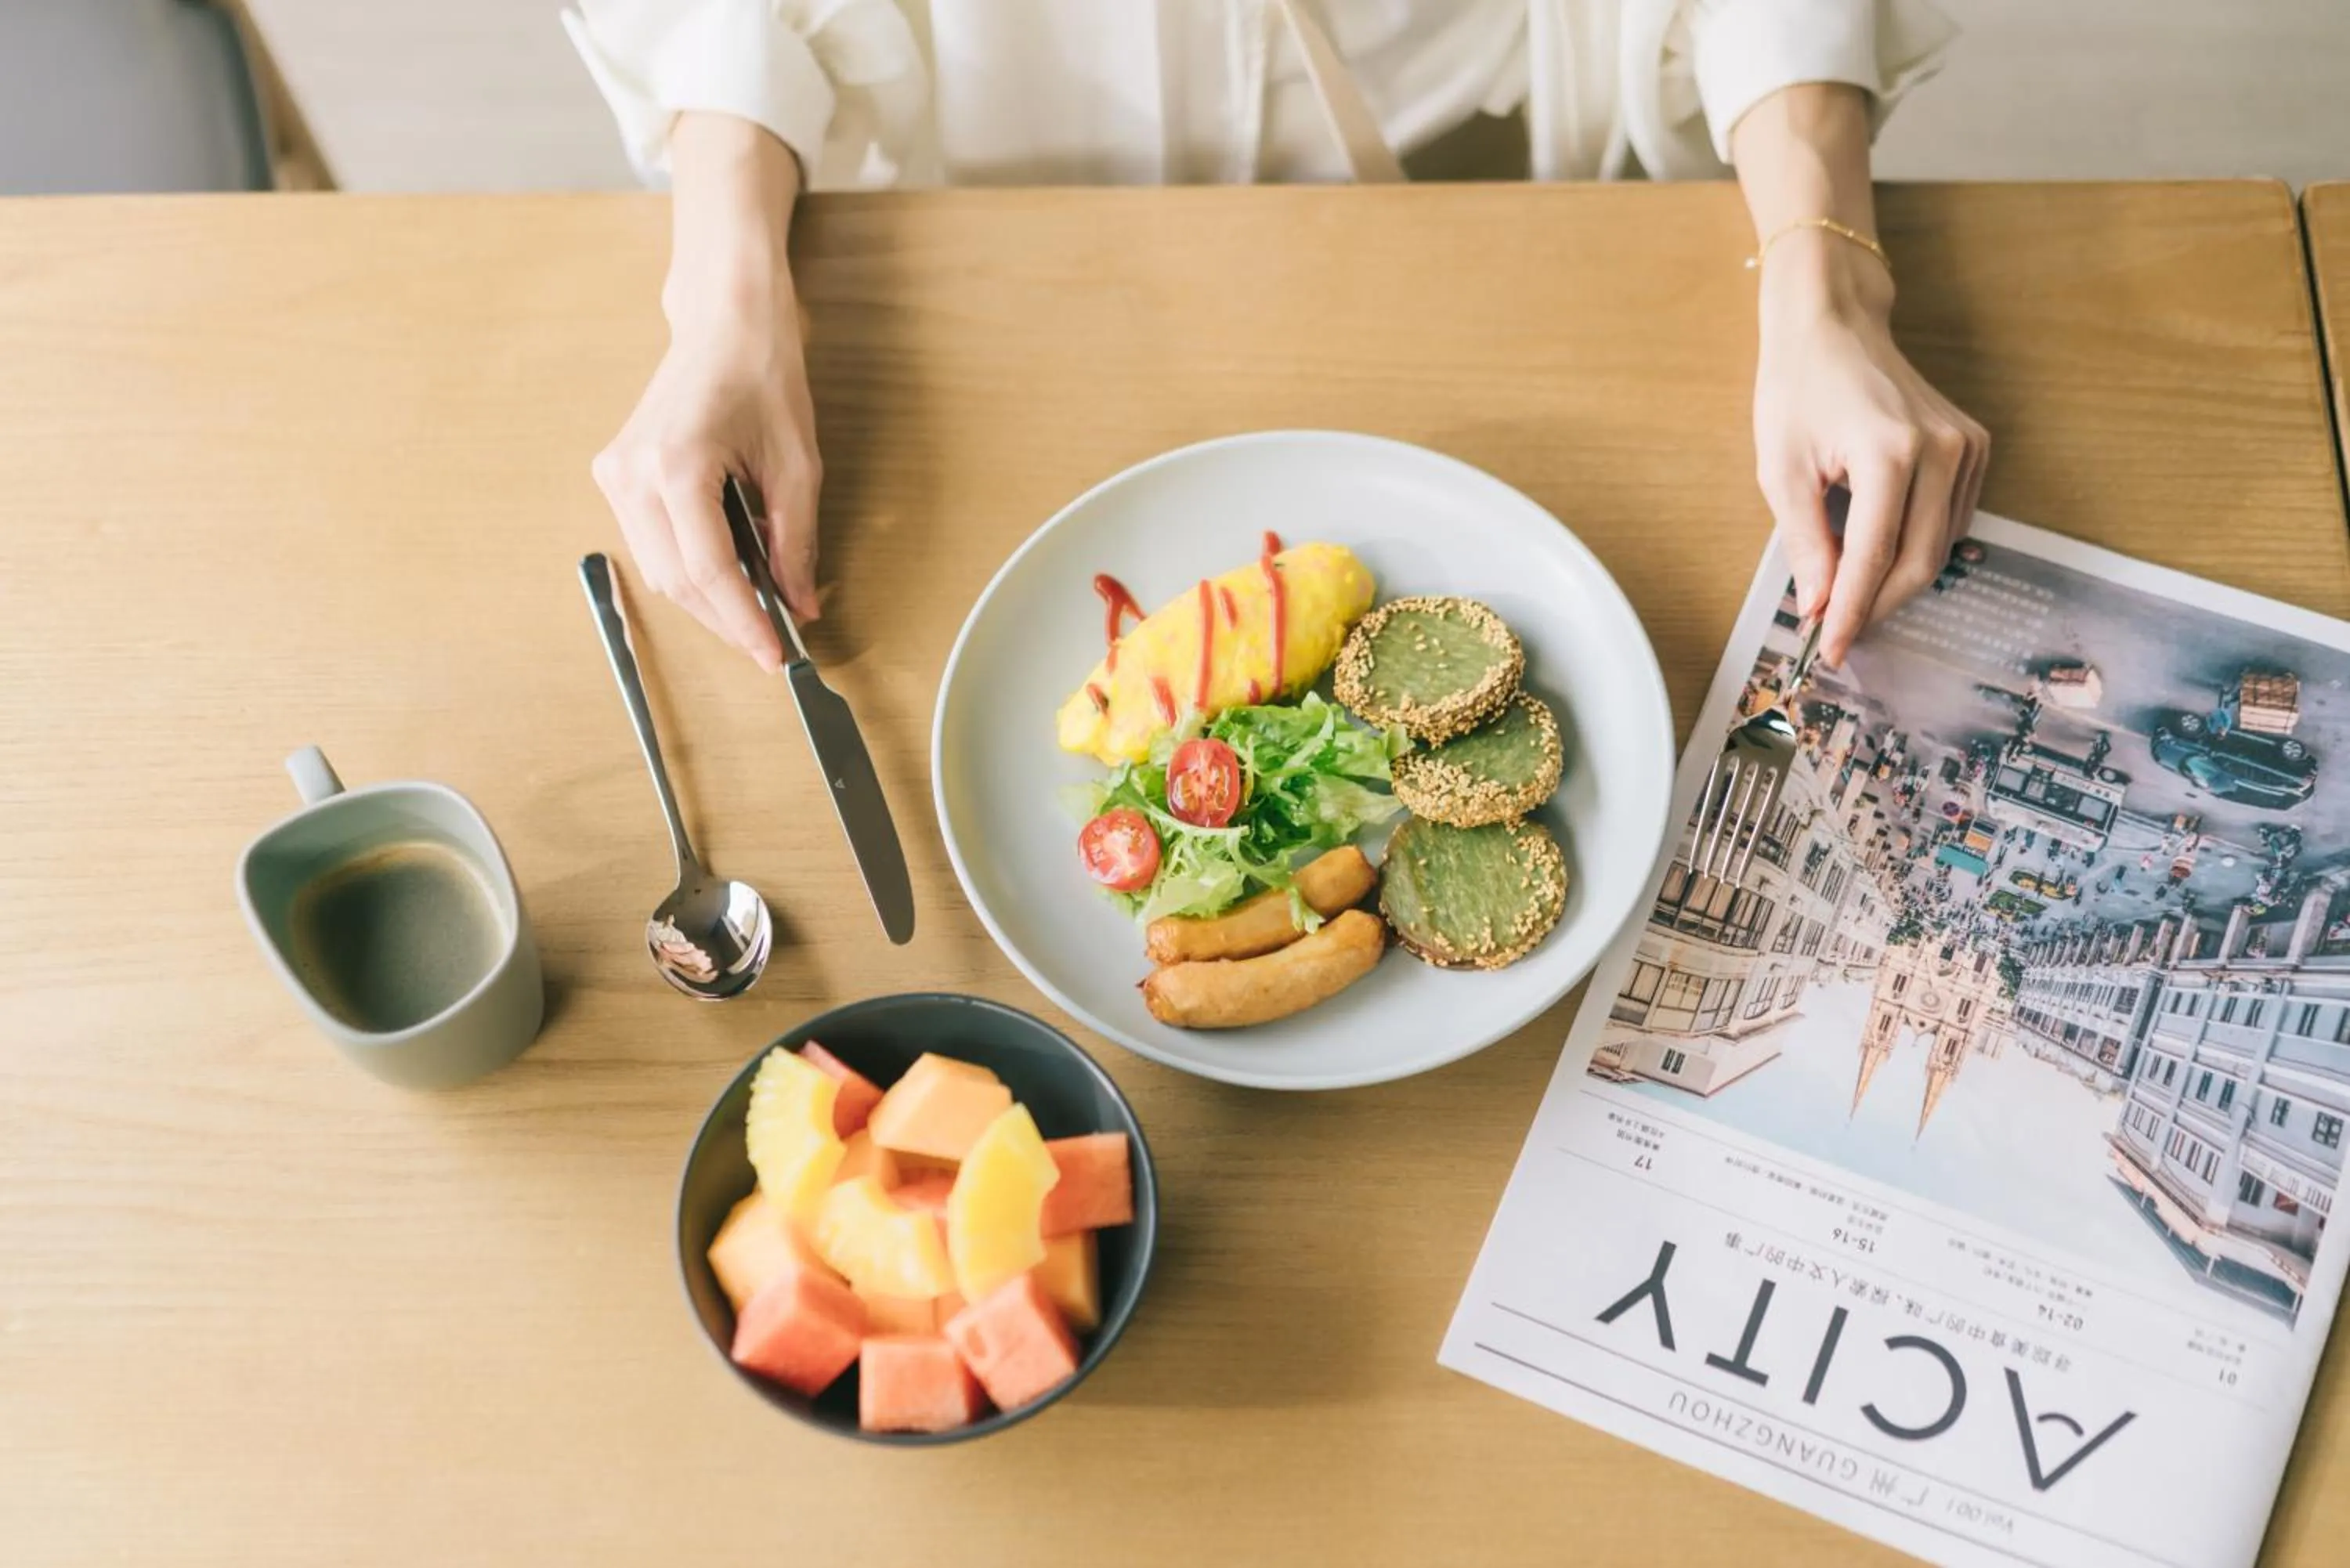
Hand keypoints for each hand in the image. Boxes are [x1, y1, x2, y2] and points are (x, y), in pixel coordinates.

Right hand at [593, 297, 819, 672]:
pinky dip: (689, 568)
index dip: (744, 622)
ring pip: (660, 571)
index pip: (710, 571)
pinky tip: (728, 571)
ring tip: (756, 609)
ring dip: (707, 599)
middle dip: (727, 619)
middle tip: (772, 641)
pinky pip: (650, 545)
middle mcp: (633, 474)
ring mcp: (615, 475)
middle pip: (678, 581)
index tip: (773, 656)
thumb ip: (796, 543)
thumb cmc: (762, 374)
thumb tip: (798, 605)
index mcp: (677, 465)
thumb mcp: (797, 465)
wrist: (723, 322)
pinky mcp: (614, 475)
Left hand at [1753, 233, 1988, 665]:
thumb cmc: (1798, 388)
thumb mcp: (1782, 470)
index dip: (1852, 613)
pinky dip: (1916, 549)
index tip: (1829, 650)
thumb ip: (1805, 542)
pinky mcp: (1975, 447)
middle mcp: (1942, 450)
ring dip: (1896, 583)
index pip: (1873, 559)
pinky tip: (1879, 557)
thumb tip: (1819, 606)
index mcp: (1890, 454)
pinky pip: (1951, 521)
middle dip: (1877, 607)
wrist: (1834, 325)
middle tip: (1838, 636)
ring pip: (1940, 548)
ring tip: (1851, 599)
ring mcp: (1967, 447)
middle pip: (1919, 563)